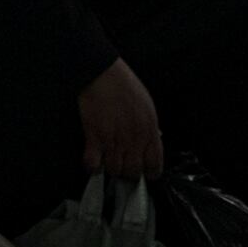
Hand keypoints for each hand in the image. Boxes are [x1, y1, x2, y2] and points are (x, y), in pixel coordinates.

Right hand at [75, 56, 166, 177]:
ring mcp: (113, 141)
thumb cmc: (125, 86)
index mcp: (149, 132)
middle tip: (123, 163)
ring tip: (108, 158)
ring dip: (110, 167)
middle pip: (133, 173)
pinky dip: (92, 165)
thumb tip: (151, 141)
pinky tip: (94, 158)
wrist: (102, 73)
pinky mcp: (94, 138)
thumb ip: (150, 128)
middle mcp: (133, 140)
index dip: (149, 172)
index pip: (154, 166)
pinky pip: (93, 165)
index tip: (145, 171)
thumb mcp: (147, 106)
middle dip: (128, 171)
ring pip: (114, 171)